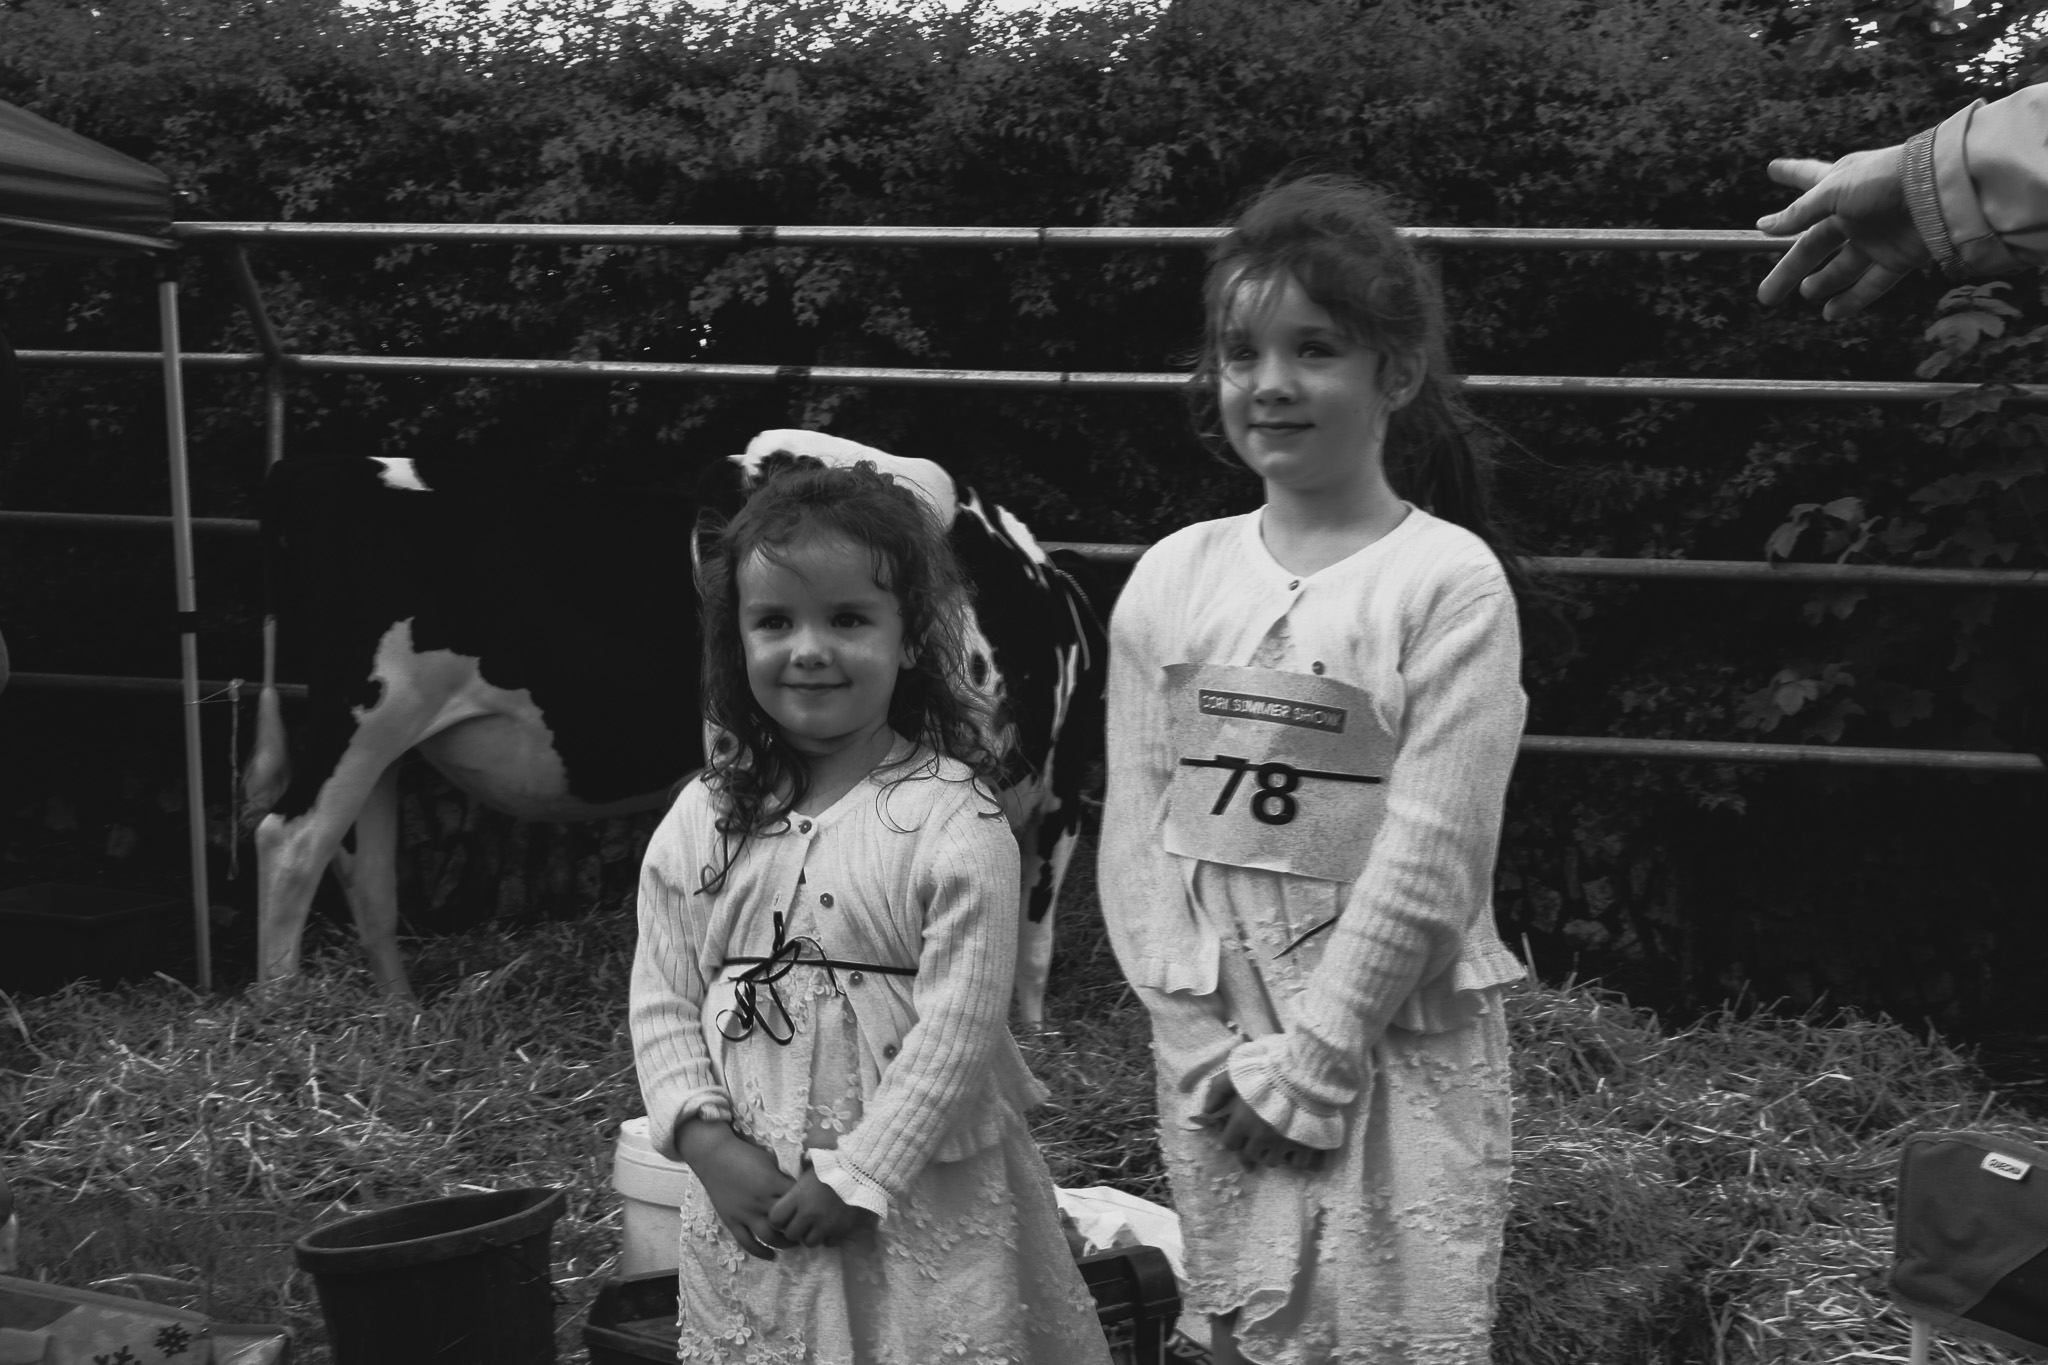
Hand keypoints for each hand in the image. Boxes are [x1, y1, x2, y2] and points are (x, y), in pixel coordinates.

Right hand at [677, 1119, 795, 1258]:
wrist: (714, 1156)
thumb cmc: (744, 1154)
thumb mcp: (770, 1161)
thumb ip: (782, 1178)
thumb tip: (798, 1189)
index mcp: (772, 1184)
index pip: (797, 1201)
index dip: (807, 1207)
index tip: (813, 1210)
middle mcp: (761, 1201)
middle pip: (787, 1222)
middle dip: (799, 1228)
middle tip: (807, 1229)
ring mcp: (745, 1214)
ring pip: (769, 1237)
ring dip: (784, 1244)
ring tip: (794, 1243)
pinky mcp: (732, 1221)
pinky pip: (747, 1242)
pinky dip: (760, 1252)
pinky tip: (772, 1256)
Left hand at [769, 1165, 877, 1247]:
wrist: (864, 1172)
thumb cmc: (835, 1165)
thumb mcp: (812, 1166)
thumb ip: (798, 1177)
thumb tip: (789, 1175)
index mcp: (798, 1196)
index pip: (775, 1218)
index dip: (777, 1219)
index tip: (784, 1215)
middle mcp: (809, 1213)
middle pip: (790, 1234)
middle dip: (794, 1229)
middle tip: (800, 1222)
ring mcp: (825, 1224)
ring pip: (808, 1242)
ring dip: (811, 1235)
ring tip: (816, 1225)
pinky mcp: (841, 1231)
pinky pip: (828, 1242)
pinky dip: (828, 1237)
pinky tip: (831, 1226)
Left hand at [1194, 1076, 1327, 1171]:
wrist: (1305, 1072)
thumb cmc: (1268, 1070)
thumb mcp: (1236, 1072)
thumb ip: (1218, 1090)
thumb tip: (1208, 1110)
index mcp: (1243, 1123)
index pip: (1229, 1144)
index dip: (1232, 1138)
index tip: (1238, 1131)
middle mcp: (1262, 1139)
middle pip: (1251, 1156)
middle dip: (1251, 1147)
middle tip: (1257, 1137)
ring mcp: (1285, 1145)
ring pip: (1273, 1161)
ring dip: (1272, 1153)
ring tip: (1276, 1142)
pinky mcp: (1307, 1147)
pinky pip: (1298, 1164)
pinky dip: (1296, 1158)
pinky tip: (1296, 1148)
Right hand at [1755, 146, 1930, 318]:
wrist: (1939, 189)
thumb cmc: (1883, 179)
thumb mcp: (1833, 190)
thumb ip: (1799, 212)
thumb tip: (1765, 227)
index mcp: (1839, 185)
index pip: (1806, 180)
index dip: (1790, 175)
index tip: (1772, 169)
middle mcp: (1855, 212)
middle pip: (1814, 245)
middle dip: (1789, 269)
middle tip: (1766, 294)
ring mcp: (1876, 237)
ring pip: (1842, 268)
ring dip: (1823, 283)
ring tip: (1806, 293)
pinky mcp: (1898, 258)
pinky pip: (1872, 284)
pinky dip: (1852, 300)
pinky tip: (1831, 313)